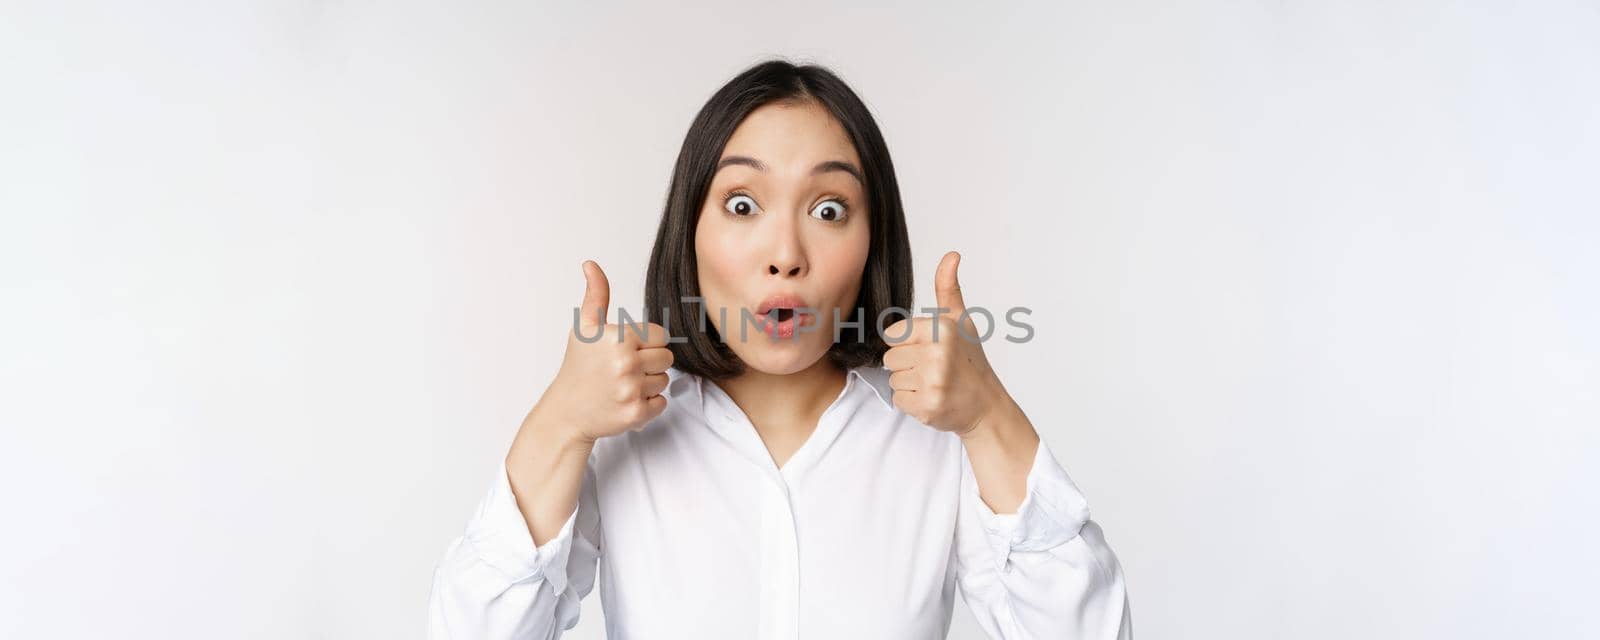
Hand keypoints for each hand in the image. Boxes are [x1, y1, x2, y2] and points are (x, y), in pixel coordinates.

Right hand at [525, 260, 673, 443]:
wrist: (566, 412)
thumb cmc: (578, 367)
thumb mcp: (585, 328)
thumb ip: (596, 295)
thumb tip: (590, 264)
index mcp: (619, 338)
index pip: (660, 335)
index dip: (647, 342)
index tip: (628, 349)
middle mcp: (627, 364)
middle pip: (667, 357)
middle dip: (650, 362)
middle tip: (625, 369)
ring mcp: (632, 390)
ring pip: (665, 380)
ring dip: (649, 383)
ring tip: (623, 384)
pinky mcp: (636, 414)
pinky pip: (662, 402)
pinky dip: (648, 404)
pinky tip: (626, 400)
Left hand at [882, 251, 1017, 436]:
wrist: (985, 404)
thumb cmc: (969, 360)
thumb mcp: (960, 320)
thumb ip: (947, 288)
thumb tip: (951, 254)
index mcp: (941, 328)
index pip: (892, 334)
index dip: (906, 342)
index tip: (927, 348)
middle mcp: (937, 353)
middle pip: (889, 357)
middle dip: (907, 363)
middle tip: (933, 368)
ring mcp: (932, 381)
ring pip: (893, 378)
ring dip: (909, 383)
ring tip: (933, 382)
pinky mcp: (927, 405)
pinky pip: (898, 399)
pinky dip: (911, 402)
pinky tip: (931, 397)